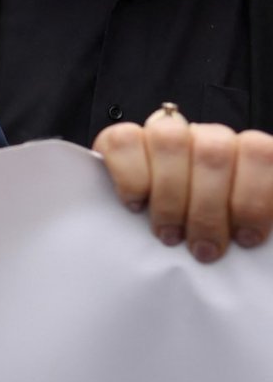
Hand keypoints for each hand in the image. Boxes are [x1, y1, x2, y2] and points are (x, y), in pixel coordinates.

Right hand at [95, 102, 272, 262]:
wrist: (169, 223)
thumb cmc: (212, 229)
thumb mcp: (241, 226)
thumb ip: (249, 220)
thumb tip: (249, 235)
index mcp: (245, 153)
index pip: (257, 152)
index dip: (252, 196)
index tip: (246, 237)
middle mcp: (207, 135)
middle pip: (212, 151)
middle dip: (207, 210)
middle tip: (202, 248)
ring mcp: (165, 133)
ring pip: (169, 140)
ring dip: (169, 196)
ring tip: (169, 234)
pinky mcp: (122, 138)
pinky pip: (123, 141)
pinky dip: (130, 176)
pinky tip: (136, 204)